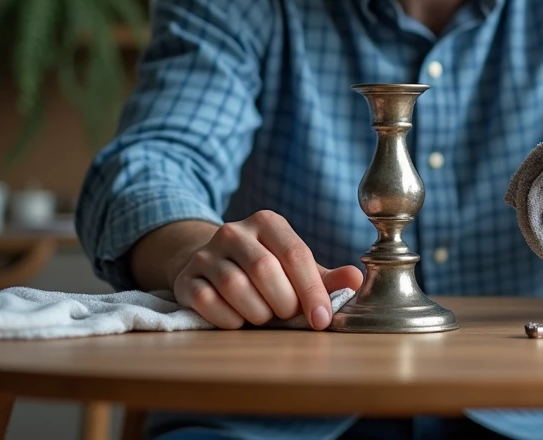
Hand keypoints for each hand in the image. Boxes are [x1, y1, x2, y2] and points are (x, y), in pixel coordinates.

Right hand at [172, 210, 363, 330]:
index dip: (312, 291)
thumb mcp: (297, 270)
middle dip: (283, 303)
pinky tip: (239, 320)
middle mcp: (234, 231)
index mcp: (268, 223)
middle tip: (287, 316)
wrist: (214, 266)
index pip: (296, 255)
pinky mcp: (186, 277)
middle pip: (265, 271)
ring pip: (235, 287)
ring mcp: (206, 253)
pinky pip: (208, 303)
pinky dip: (229, 319)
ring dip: (257, 313)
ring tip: (264, 316)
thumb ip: (326, 278)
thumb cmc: (267, 272)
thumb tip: (356, 279)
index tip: (322, 320)